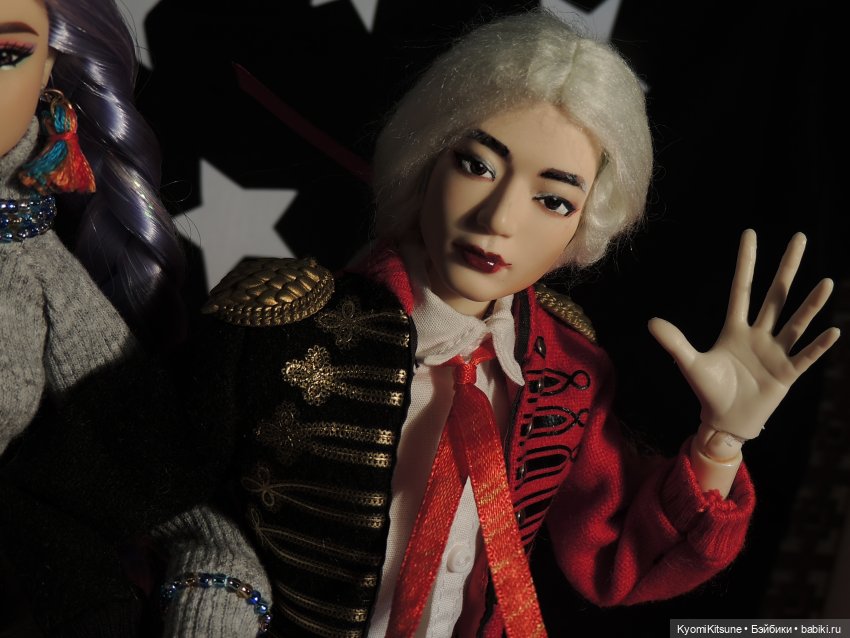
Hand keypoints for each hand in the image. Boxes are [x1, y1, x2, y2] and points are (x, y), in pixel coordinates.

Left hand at [648, 229, 839, 441]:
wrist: (725, 420)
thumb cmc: (708, 391)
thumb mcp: (690, 364)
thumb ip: (675, 342)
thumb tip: (650, 322)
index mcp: (734, 329)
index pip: (742, 289)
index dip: (746, 263)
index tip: (750, 234)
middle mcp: (759, 335)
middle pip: (776, 295)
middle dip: (787, 268)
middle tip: (800, 238)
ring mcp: (775, 352)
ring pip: (795, 323)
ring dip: (810, 305)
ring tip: (826, 283)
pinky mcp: (786, 374)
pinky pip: (804, 357)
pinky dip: (818, 346)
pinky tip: (832, 330)